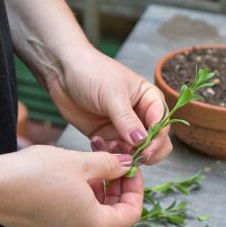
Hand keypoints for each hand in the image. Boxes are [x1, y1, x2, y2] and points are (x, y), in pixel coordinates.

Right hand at [0, 145, 142, 226]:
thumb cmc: (34, 176)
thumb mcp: (80, 163)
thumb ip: (109, 165)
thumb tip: (125, 165)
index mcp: (96, 226)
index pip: (132, 212)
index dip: (135, 187)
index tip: (130, 167)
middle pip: (115, 217)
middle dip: (118, 189)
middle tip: (114, 165)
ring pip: (95, 218)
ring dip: (101, 194)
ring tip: (93, 168)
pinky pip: (77, 219)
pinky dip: (84, 201)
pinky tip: (74, 179)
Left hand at [46, 46, 171, 164]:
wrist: (62, 71)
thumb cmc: (91, 71)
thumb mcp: (112, 95)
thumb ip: (127, 120)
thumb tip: (142, 141)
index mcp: (149, 100)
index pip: (163, 125)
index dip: (157, 140)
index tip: (146, 150)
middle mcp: (140, 116)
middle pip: (155, 143)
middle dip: (144, 152)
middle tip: (130, 155)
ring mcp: (123, 128)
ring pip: (134, 152)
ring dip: (122, 153)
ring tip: (106, 143)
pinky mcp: (106, 136)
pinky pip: (114, 153)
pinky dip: (107, 153)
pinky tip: (95, 140)